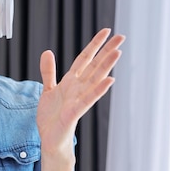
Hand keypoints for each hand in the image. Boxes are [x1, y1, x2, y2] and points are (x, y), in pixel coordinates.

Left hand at [37, 28, 124, 154]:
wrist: (50, 140)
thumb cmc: (51, 118)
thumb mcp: (47, 90)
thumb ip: (49, 71)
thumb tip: (47, 52)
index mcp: (71, 81)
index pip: (85, 59)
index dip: (94, 44)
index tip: (106, 31)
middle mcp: (78, 88)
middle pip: (94, 66)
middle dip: (107, 51)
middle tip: (122, 36)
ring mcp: (78, 99)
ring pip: (94, 80)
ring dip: (106, 66)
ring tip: (118, 53)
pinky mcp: (74, 112)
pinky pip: (88, 99)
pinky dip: (98, 90)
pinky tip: (109, 80)